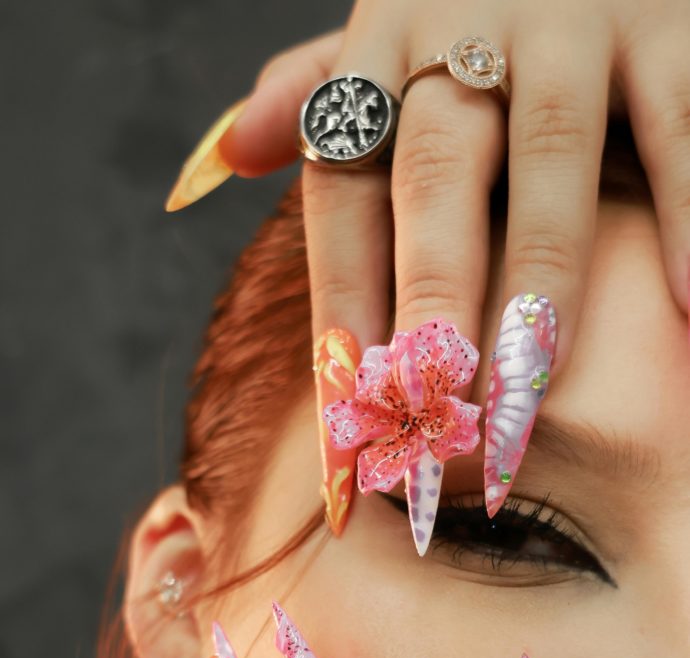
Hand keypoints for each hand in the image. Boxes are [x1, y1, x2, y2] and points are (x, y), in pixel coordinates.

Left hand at [220, 0, 689, 358]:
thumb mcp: (385, 34)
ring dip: (542, 272)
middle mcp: (465, 22)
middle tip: (432, 401)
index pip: (344, 181)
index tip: (343, 401)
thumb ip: (315, 93)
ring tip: (533, 378)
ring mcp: (570, 17)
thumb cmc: (471, 5)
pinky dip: (686, 207)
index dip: (340, 292)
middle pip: (435, 170)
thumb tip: (229, 151)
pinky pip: (674, 120)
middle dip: (431, 291)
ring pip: (551, 153)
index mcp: (384, 43)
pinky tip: (683, 300)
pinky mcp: (666, 20)